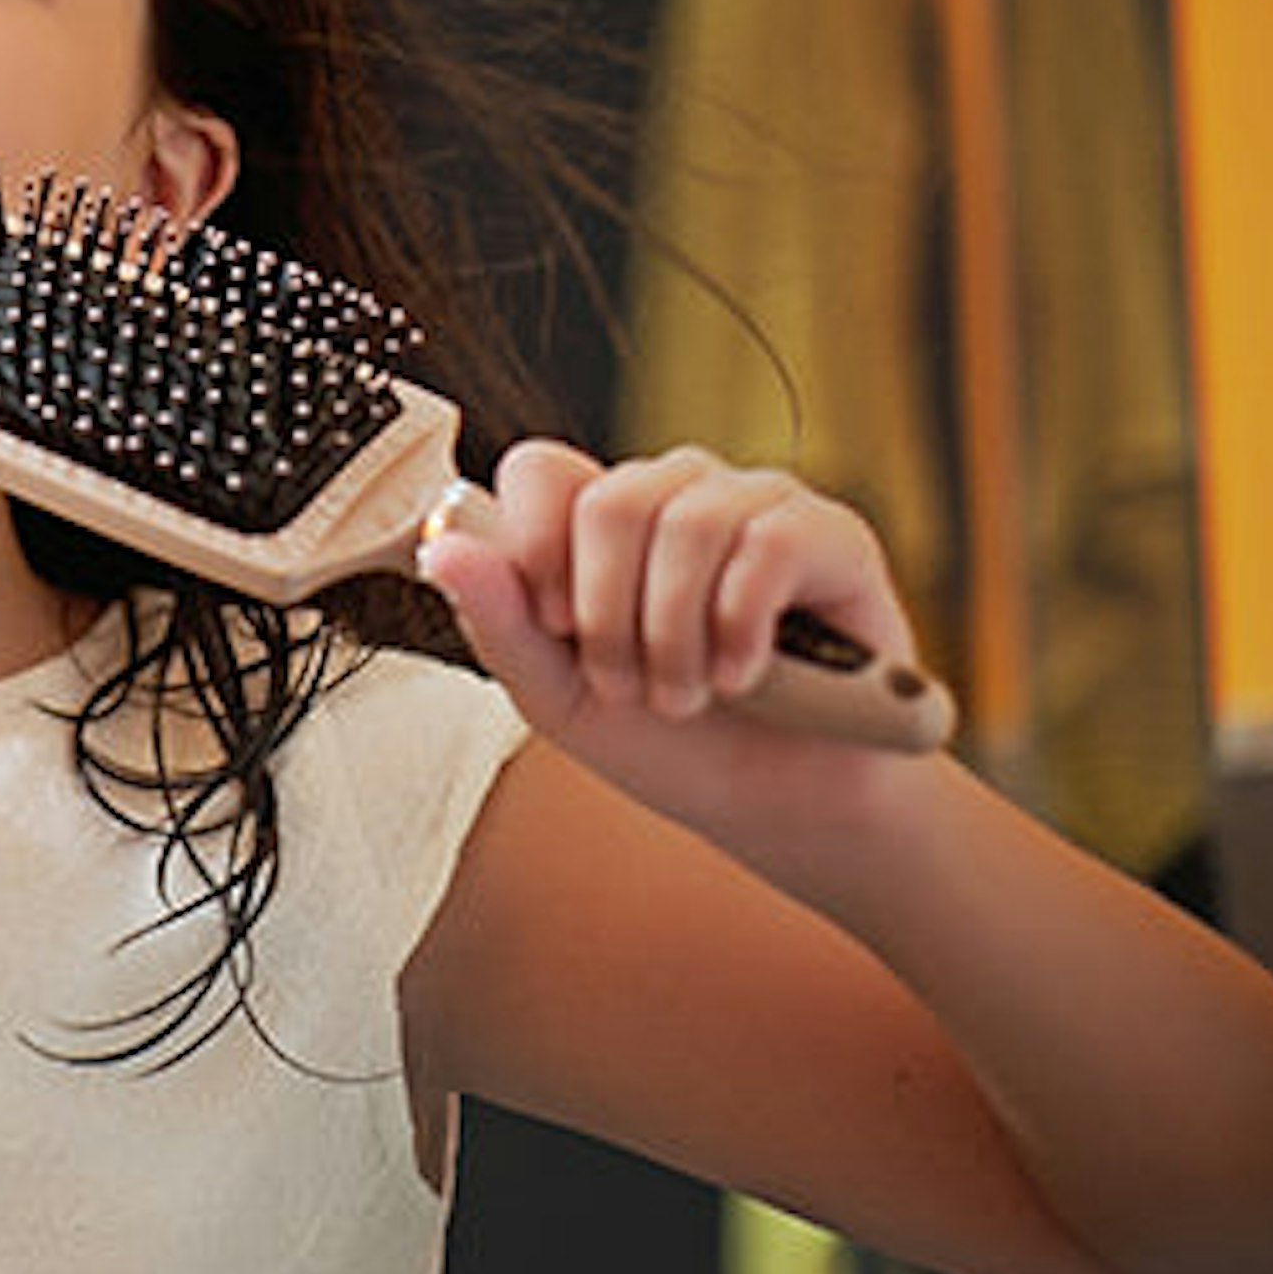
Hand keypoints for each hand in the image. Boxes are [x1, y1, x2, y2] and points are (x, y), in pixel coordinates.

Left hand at [414, 439, 928, 833]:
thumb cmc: (671, 741)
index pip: (541, 469)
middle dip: (609, 615)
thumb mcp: (560, 696)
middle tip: (629, 687)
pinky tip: (743, 674)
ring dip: (675, 634)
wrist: (780, 805)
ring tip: (687, 696)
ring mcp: (753, 505)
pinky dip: (742, 624)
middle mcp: (675, 495)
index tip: (554, 625)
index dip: (535, 542)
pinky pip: (769, 542)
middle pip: (611, 499)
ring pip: (688, 521)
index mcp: (600, 522)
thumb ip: (499, 622)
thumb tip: (443, 548)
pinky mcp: (829, 535)